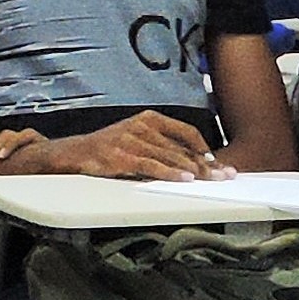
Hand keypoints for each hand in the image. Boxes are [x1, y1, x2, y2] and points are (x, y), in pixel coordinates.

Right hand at [17, 112, 228, 180]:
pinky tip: (184, 179)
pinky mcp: (122, 157)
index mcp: (149, 119)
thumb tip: (192, 162)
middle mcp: (142, 127)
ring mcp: (132, 141)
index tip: (218, 162)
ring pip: (170, 157)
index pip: (185, 132)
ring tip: (210, 180)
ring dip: (194, 171)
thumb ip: (161, 146)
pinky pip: (151, 166)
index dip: (204, 148)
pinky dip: (170, 173)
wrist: (75, 152)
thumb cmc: (109, 148)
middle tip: (223, 177)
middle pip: (182, 148)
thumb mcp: (137, 138)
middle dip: (206, 165)